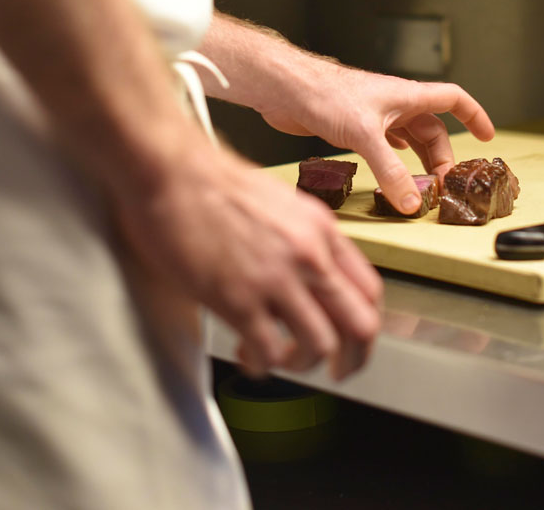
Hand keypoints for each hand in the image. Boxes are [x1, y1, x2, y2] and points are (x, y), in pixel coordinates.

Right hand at [112, 136, 382, 380]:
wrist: (172, 171)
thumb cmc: (213, 181)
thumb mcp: (281, 203)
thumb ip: (303, 241)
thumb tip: (307, 275)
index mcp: (322, 231)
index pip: (370, 290)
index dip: (365, 326)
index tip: (352, 342)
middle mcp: (309, 256)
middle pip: (361, 326)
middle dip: (353, 360)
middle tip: (338, 372)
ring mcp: (276, 279)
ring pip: (319, 346)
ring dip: (302, 365)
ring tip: (280, 359)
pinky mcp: (238, 300)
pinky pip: (268, 353)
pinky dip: (262, 365)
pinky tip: (247, 356)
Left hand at [260, 64, 495, 214]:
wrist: (286, 89)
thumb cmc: (325, 95)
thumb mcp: (366, 136)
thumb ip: (390, 172)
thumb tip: (411, 203)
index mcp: (407, 97)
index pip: (453, 100)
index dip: (474, 116)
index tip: (487, 138)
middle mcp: (395, 104)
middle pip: (432, 130)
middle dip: (441, 157)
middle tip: (442, 186)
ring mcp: (375, 115)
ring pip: (409, 139)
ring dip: (419, 161)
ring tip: (423, 186)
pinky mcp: (355, 127)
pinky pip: (386, 144)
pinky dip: (395, 159)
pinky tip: (393, 170)